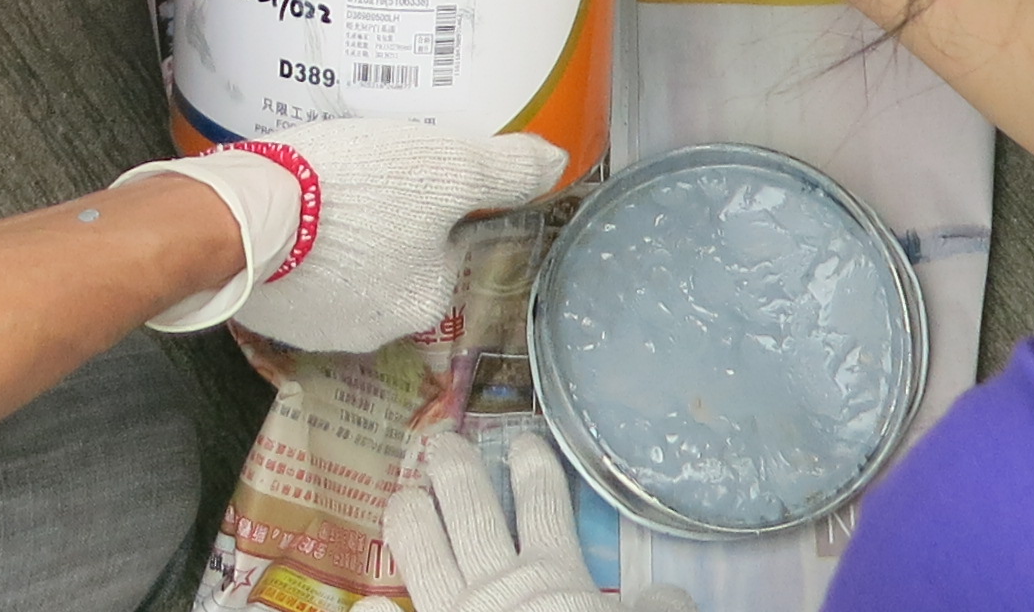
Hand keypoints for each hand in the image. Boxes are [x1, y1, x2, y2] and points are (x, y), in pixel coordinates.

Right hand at [119, 123, 569, 349]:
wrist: (243, 219)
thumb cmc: (356, 191)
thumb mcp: (446, 166)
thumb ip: (505, 168)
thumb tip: (559, 165)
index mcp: (427, 297)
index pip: (450, 245)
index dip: (438, 203)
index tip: (413, 170)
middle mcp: (379, 328)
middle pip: (399, 262)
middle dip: (389, 224)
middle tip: (369, 173)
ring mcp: (318, 328)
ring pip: (348, 273)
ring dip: (343, 240)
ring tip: (326, 187)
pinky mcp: (269, 315)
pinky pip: (300, 277)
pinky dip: (300, 250)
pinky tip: (290, 211)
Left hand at [388, 429, 693, 611]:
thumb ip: (659, 610)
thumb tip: (672, 590)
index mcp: (554, 576)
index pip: (542, 506)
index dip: (533, 468)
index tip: (521, 439)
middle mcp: (497, 585)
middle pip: (471, 512)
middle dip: (456, 471)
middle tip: (441, 442)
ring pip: (423, 551)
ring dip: (412, 518)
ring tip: (401, 492)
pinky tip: (362, 605)